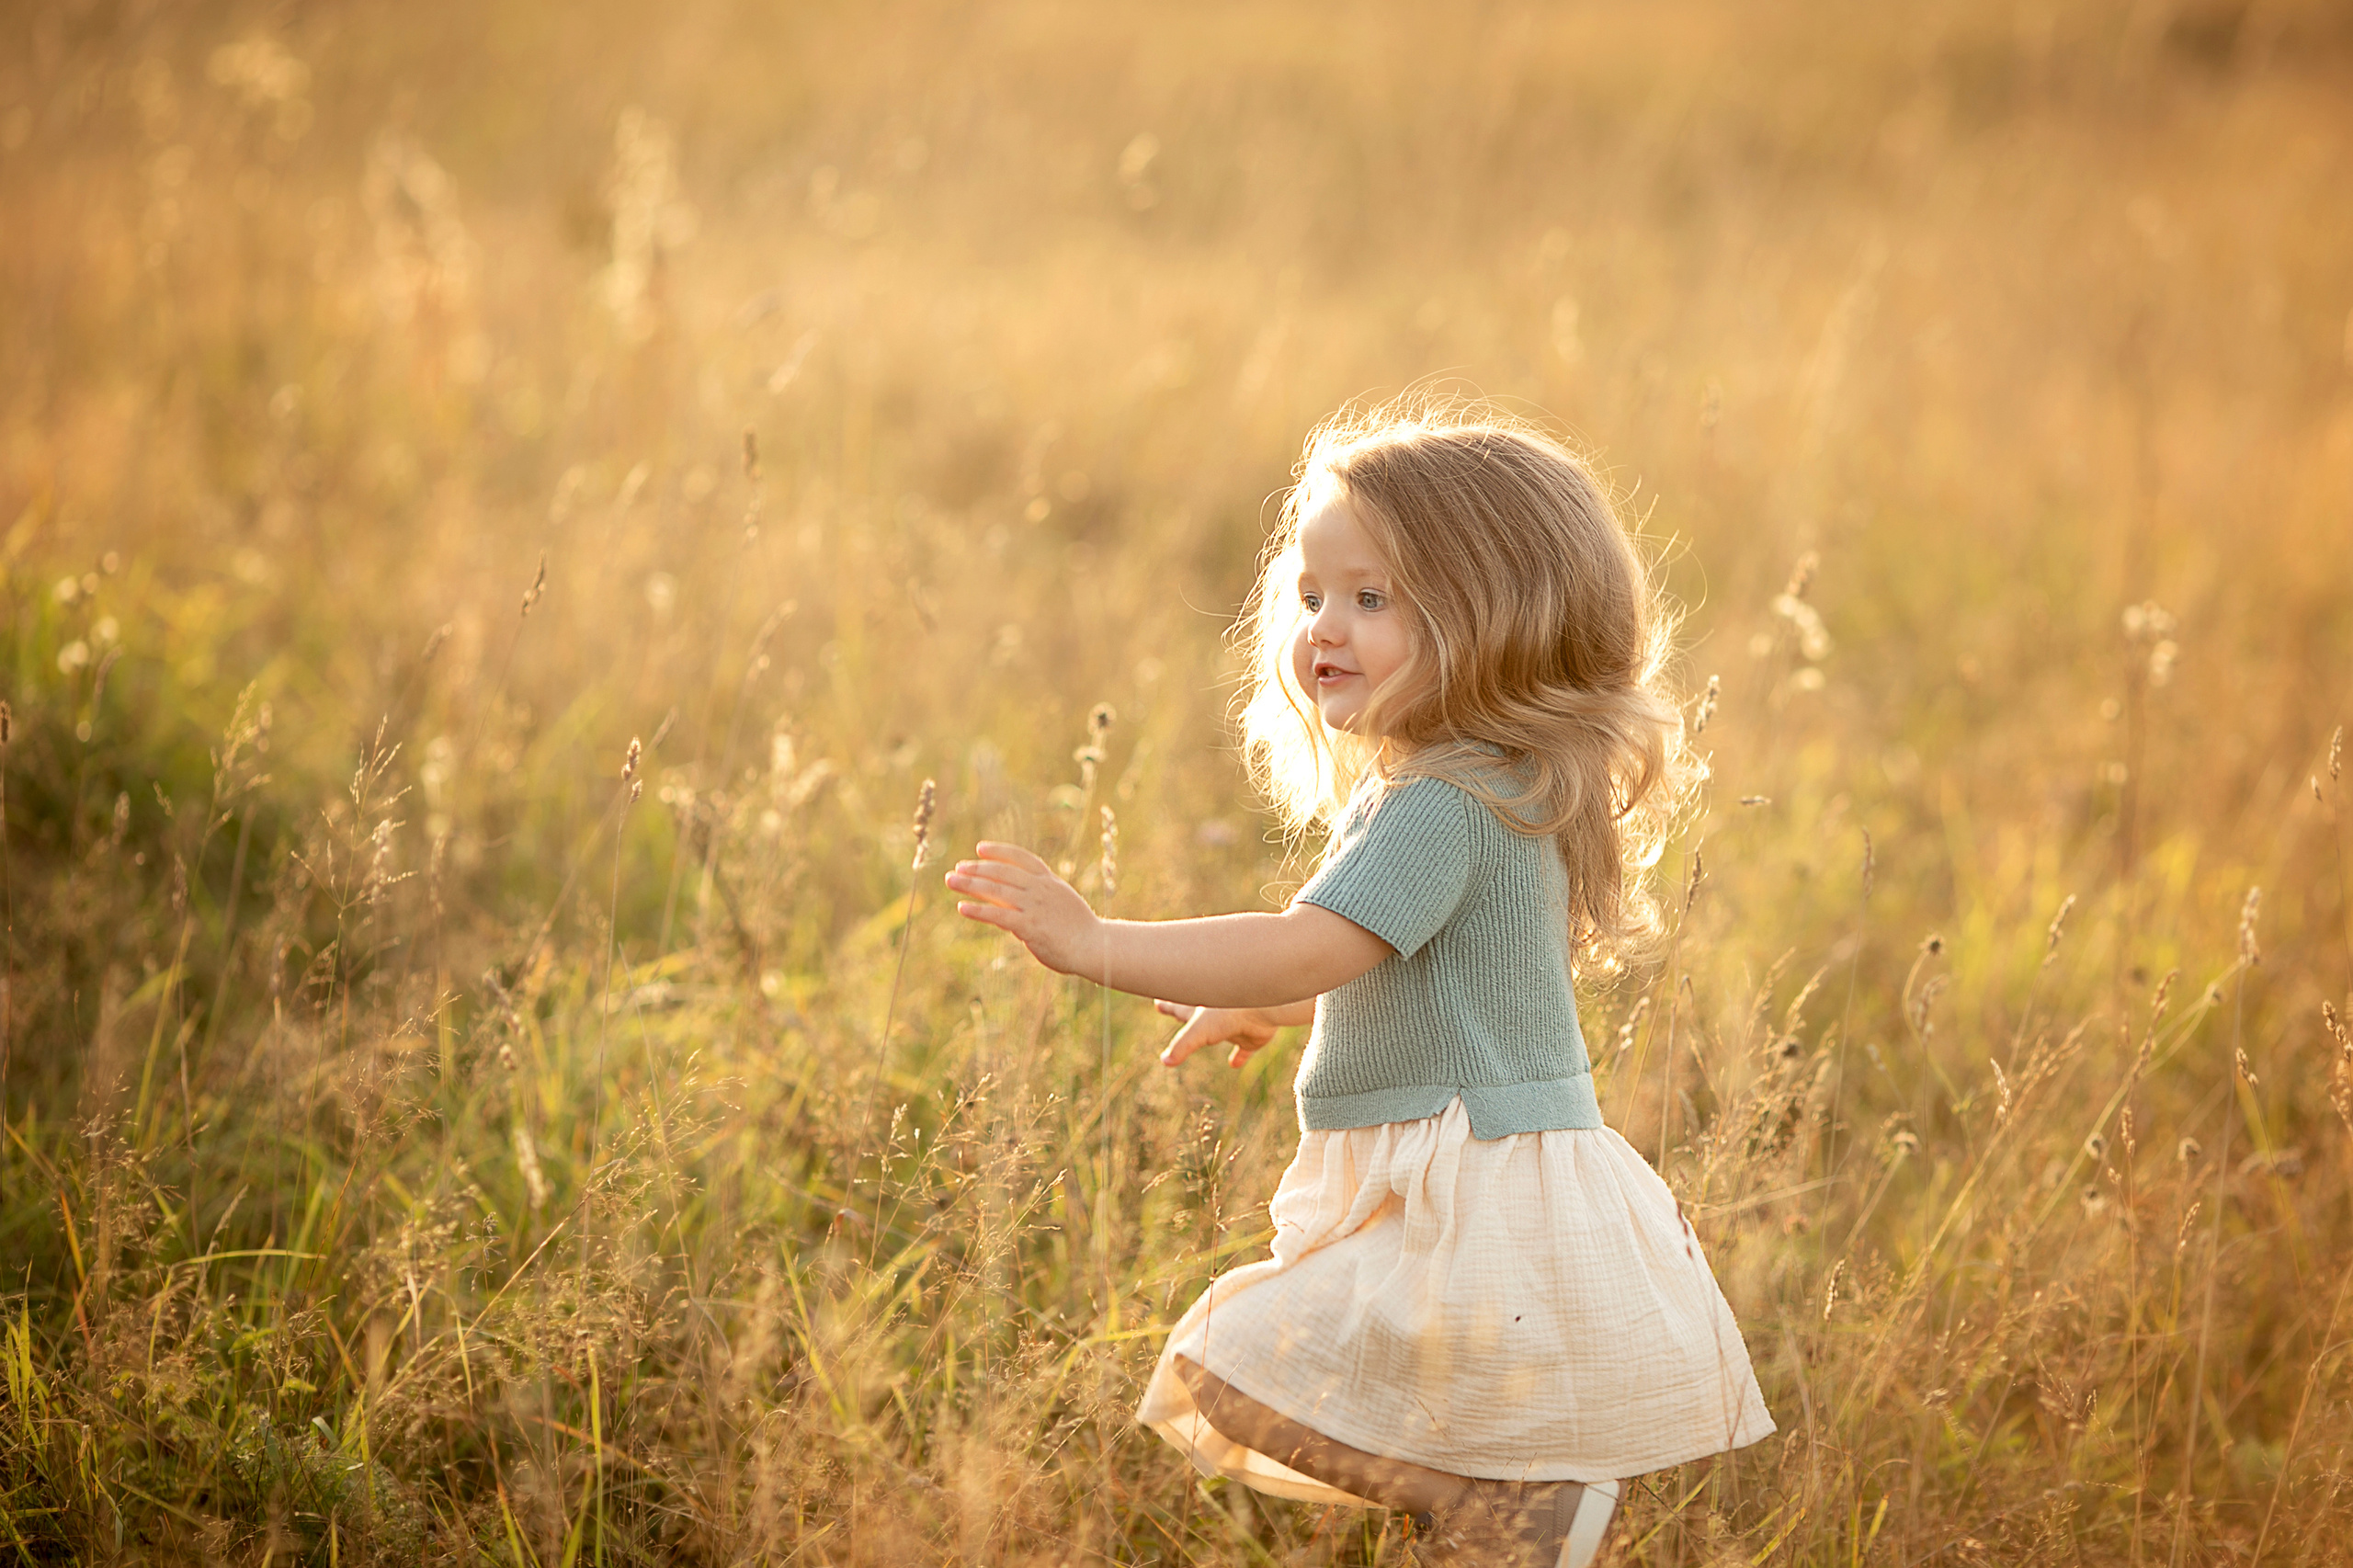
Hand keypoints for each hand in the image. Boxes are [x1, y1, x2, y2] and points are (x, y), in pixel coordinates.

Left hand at [946, 842, 1103, 975]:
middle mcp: (1041, 889)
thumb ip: (1039, 897)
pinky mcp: (1030, 927)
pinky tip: (962, 907)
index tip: (980, 848)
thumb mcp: (1061, 903)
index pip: (1022, 858)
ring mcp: (1035, 907)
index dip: (1000, 851)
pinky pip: (998, 916)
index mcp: (1050, 881)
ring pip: (996, 890)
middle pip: (1003, 872)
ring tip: (951, 881)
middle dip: (977, 868)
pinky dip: (978, 910)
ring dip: (971, 884)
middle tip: (957, 868)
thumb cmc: (1078, 929)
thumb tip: (1013, 902)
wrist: (1094, 947)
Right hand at [1155, 1000, 1282, 1068]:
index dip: (1168, 1006)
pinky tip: (1234, 1064)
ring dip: (1212, 1035)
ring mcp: (1233, 1025)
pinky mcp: (1251, 1038)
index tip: (1157, 1001)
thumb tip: (1164, 1061)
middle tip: (1171, 1009)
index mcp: (1201, 1008)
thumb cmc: (1230, 1010)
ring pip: (1219, 1032)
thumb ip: (1181, 1045)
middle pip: (1195, 1014)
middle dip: (1182, 1012)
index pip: (1179, 1007)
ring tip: (1209, 1038)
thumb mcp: (1199, 1028)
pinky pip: (1244, 1050)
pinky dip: (1238, 1057)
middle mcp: (1216, 1015)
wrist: (1266, 1006)